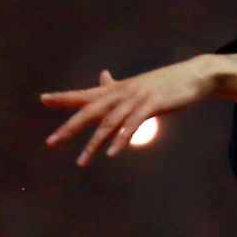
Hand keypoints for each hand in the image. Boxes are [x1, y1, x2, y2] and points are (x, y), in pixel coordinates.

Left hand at [42, 54, 236, 165]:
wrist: (193, 75)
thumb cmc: (165, 82)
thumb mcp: (137, 84)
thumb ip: (116, 85)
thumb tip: (102, 76)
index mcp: (116, 89)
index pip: (84, 93)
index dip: (63, 97)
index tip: (43, 99)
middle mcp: (120, 93)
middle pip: (89, 111)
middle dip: (69, 128)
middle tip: (51, 142)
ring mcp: (135, 99)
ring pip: (108, 123)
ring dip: (94, 144)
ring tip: (81, 162)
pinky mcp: (151, 105)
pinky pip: (132, 125)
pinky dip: (122, 139)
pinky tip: (114, 153)